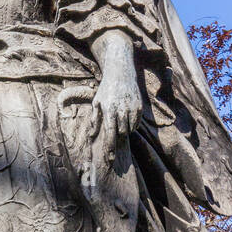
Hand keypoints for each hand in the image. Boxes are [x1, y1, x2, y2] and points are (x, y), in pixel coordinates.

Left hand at [91, 36, 142, 166]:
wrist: (121, 73)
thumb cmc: (106, 90)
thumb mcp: (96, 102)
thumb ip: (94, 120)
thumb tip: (91, 136)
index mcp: (109, 109)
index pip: (110, 132)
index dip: (110, 146)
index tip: (109, 158)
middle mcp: (122, 109)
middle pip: (121, 133)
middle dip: (117, 138)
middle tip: (113, 137)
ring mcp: (132, 108)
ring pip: (130, 129)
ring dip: (124, 131)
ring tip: (118, 122)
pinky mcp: (140, 107)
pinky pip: (136, 124)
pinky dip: (131, 125)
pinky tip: (125, 118)